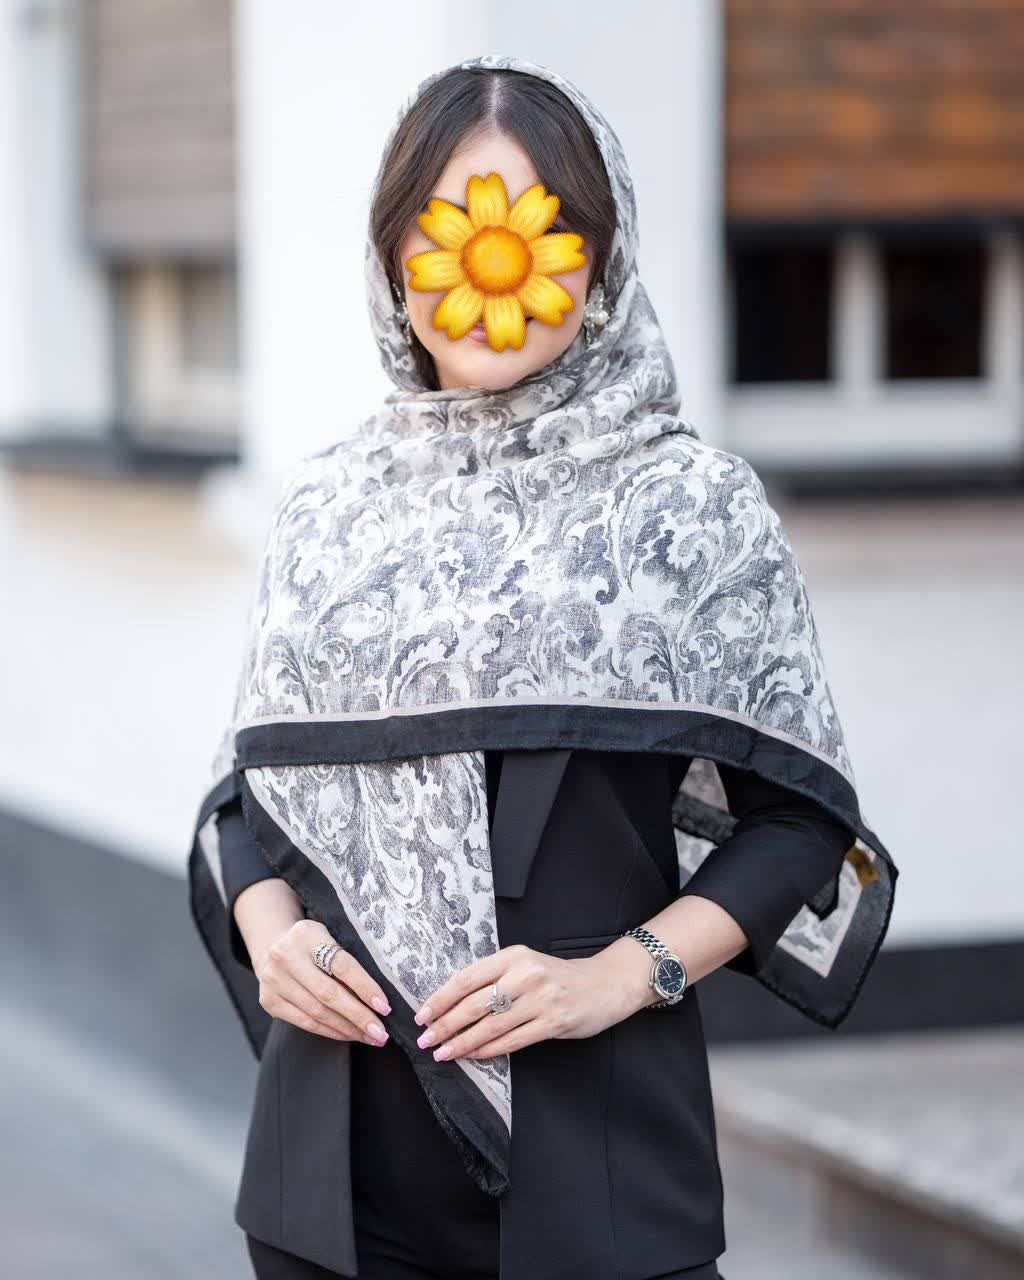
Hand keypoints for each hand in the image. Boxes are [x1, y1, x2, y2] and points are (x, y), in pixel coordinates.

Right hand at [255, 919, 392, 1046]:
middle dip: (359, 1016)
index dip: (365, 987)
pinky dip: (330, 1031)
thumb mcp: (329, 936)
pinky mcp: (269, 1001)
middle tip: (381, 1033)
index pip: (342, 965)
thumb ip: (348, 958)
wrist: (272, 945)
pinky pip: (305, 1022)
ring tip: (370, 1037)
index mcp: (306, 934)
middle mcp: (285, 956)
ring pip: (317, 1012)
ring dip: (347, 1029)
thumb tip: (380, 996)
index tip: (385, 1006)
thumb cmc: (313, 943)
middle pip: (328, 994)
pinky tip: (349, 1035)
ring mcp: (274, 980)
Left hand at [412, 939, 654, 1062]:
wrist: (604, 984)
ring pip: (490, 1025)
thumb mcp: (525, 965)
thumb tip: (451, 1003)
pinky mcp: (553, 1021)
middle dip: (445, 1025)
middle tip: (426, 1040)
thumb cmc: (557, 977)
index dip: (441, 998)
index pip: (467, 978)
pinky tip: (473, 1055)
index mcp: (513, 955)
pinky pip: (512, 1041)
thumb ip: (495, 978)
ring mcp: (540, 998)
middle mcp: (525, 973)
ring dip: (462, 1042)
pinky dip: (488, 1050)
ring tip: (444, 1052)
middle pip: (474, 1003)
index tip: (422, 1014)